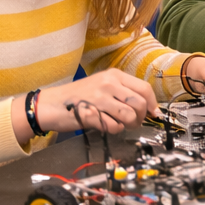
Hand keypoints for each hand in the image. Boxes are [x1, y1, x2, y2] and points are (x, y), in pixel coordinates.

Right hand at [13, 68, 159, 141]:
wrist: (50, 104)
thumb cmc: (78, 96)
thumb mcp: (102, 85)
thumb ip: (123, 92)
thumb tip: (147, 106)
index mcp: (114, 75)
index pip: (144, 88)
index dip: (152, 103)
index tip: (154, 113)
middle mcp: (108, 84)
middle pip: (139, 103)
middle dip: (141, 117)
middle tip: (134, 122)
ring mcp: (99, 98)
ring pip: (129, 115)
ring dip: (129, 125)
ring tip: (121, 125)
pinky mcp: (90, 114)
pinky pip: (114, 126)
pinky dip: (114, 130)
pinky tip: (107, 126)